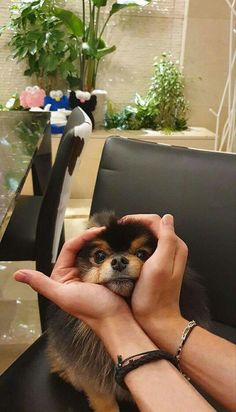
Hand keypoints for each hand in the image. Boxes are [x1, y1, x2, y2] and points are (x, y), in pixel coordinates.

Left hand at [14, 227, 129, 333]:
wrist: (116, 319)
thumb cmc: (92, 310)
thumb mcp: (64, 296)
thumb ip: (41, 284)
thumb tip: (19, 275)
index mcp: (63, 276)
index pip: (70, 248)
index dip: (82, 238)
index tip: (96, 232)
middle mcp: (76, 272)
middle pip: (83, 247)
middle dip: (93, 238)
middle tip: (105, 233)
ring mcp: (92, 272)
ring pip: (95, 251)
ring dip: (103, 244)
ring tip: (112, 238)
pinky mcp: (105, 273)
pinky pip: (106, 258)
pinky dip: (111, 251)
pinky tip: (117, 247)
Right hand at [121, 214, 187, 323]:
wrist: (155, 319)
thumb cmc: (154, 296)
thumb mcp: (160, 265)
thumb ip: (166, 240)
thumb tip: (167, 218)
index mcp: (175, 246)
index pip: (155, 221)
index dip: (137, 219)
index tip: (120, 225)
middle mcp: (172, 249)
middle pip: (152, 227)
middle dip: (134, 225)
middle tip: (116, 231)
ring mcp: (164, 257)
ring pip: (148, 236)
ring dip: (133, 235)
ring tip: (118, 238)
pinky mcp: (157, 265)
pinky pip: (145, 247)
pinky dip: (134, 245)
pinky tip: (124, 251)